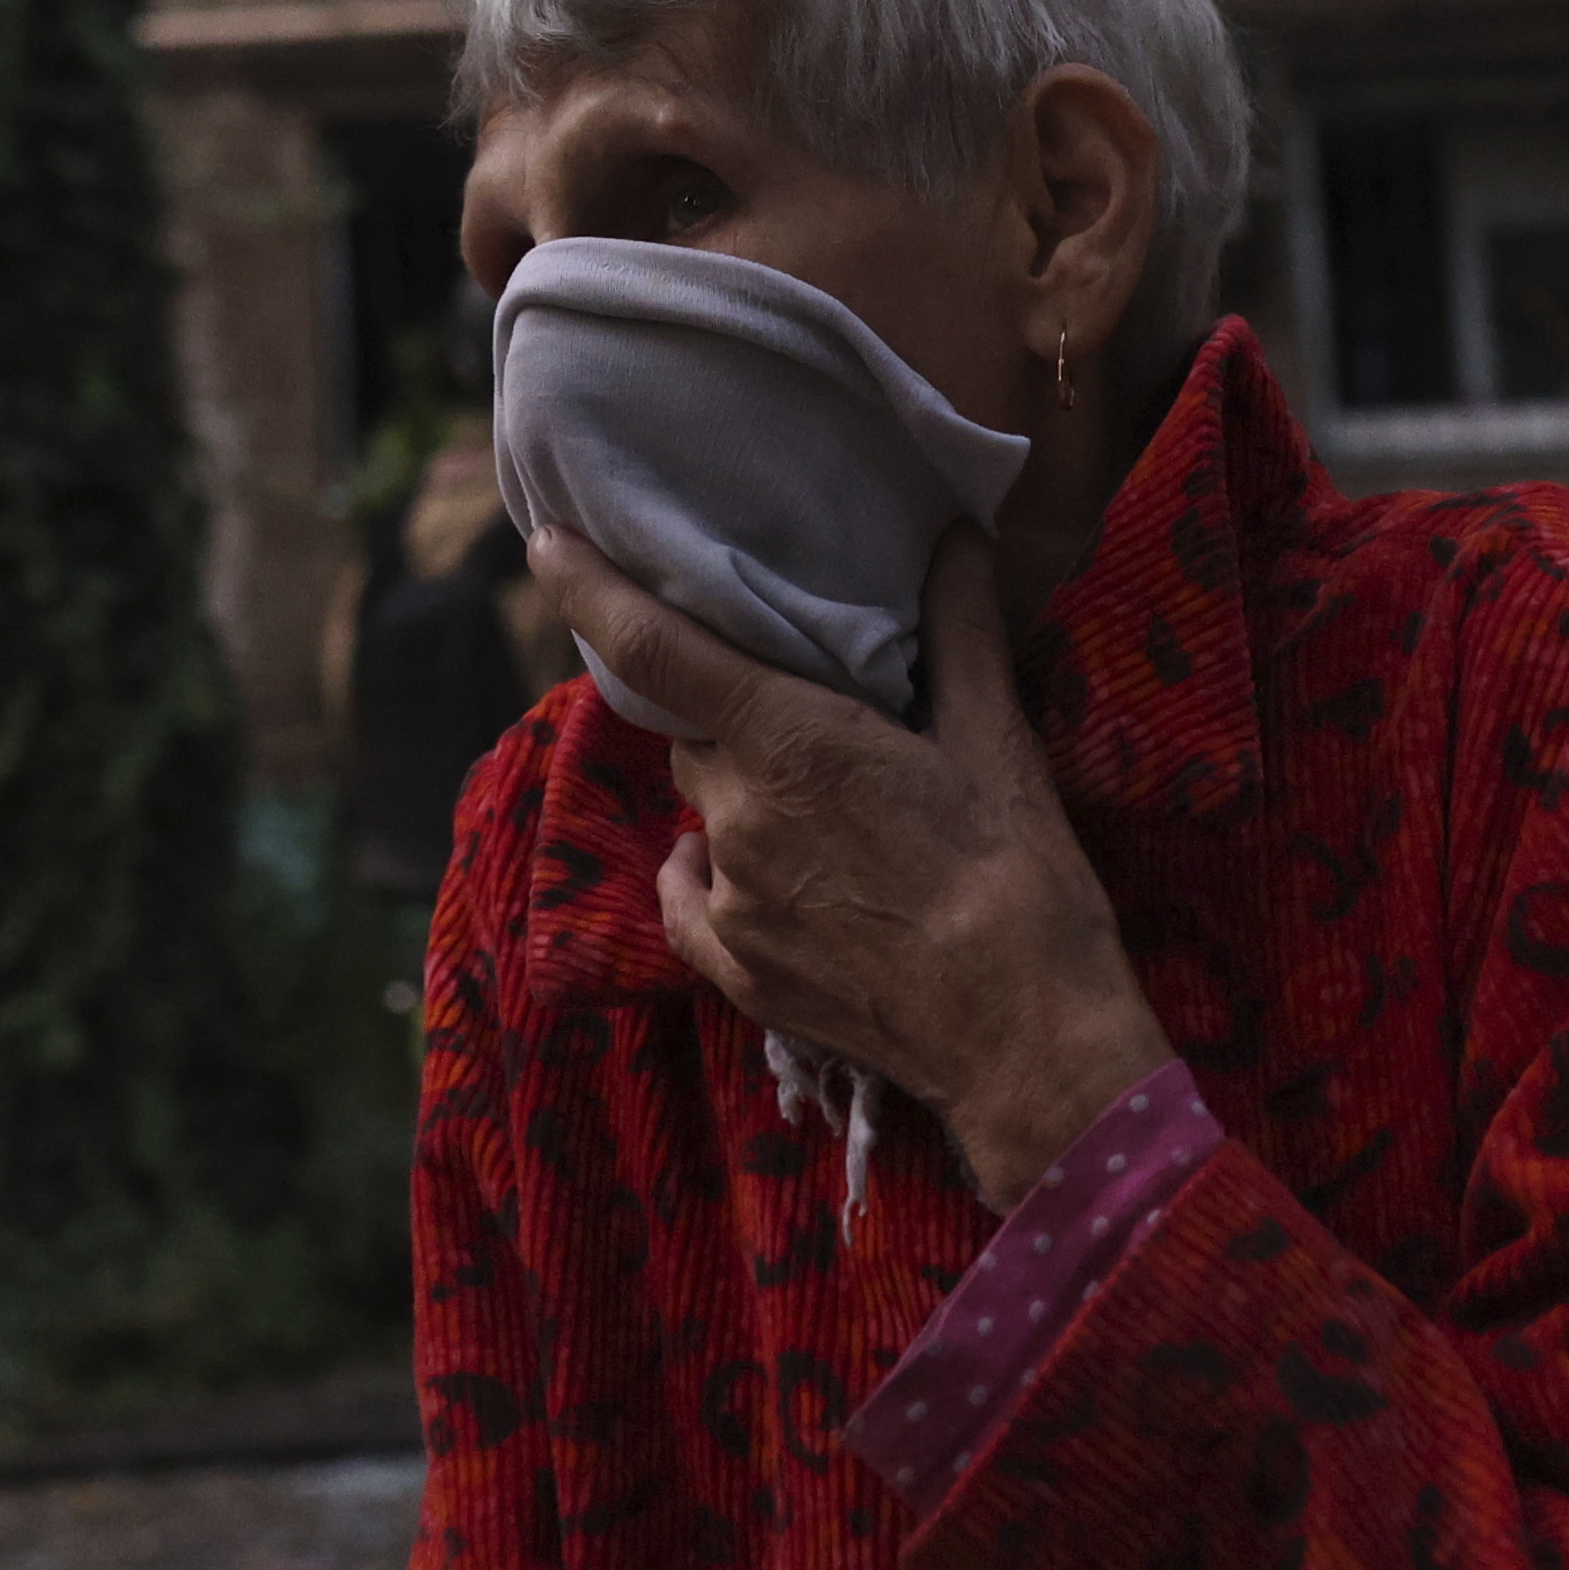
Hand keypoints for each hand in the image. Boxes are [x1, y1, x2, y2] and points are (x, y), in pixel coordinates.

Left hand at [538, 520, 1175, 1211]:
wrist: (1023, 1036)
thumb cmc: (1019, 875)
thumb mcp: (997, 739)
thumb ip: (961, 630)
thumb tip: (958, 533)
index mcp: (789, 740)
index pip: (656, 648)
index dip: (590, 588)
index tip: (545, 543)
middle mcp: (737, 815)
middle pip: (694, 732)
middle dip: (726, 714)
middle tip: (797, 714)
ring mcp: (728, 901)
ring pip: (703, 817)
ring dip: (740, 799)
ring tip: (821, 814)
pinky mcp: (736, 975)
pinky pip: (689, 902)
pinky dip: (709, 878)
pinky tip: (751, 877)